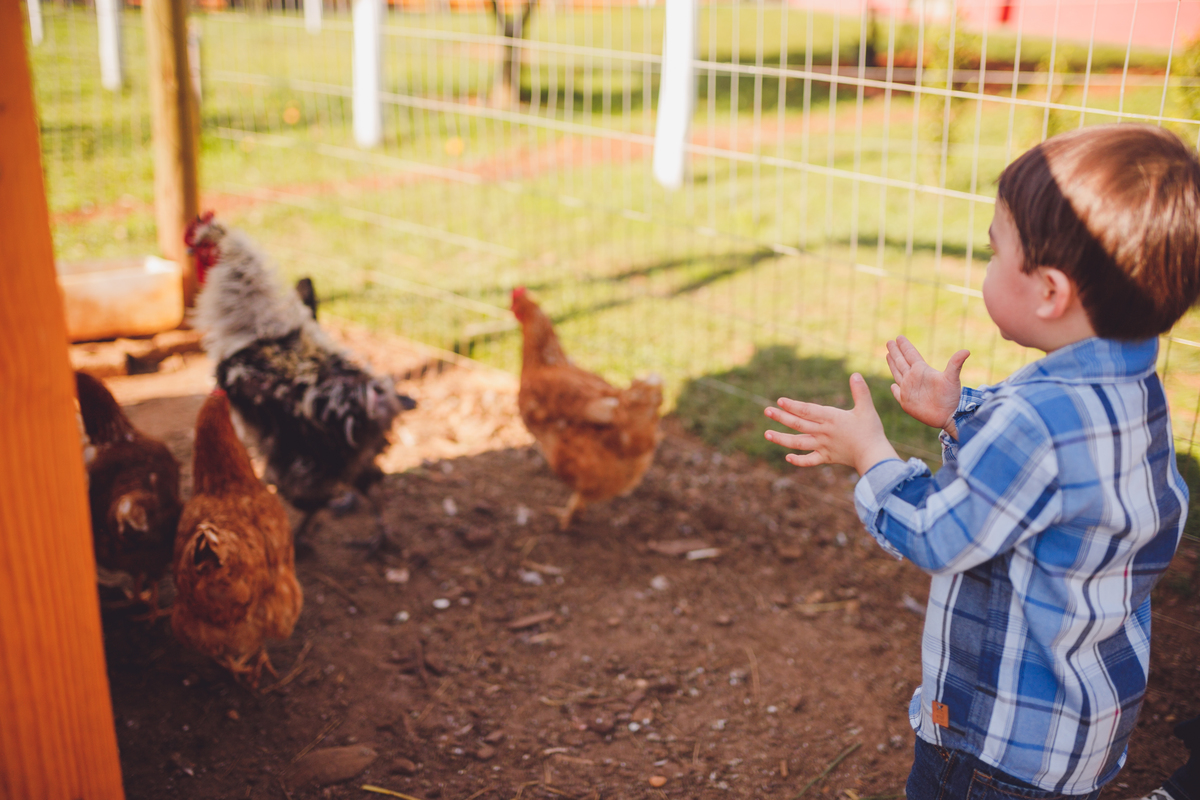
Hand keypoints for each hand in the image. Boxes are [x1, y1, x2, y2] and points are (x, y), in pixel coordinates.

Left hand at [763, 373, 899, 475]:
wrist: (874, 456)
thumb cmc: (871, 431)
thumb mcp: (866, 409)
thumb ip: (860, 392)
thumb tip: (855, 374)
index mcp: (831, 418)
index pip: (808, 411)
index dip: (793, 406)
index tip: (780, 401)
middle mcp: (823, 432)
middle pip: (798, 424)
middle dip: (781, 417)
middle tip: (766, 411)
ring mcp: (823, 446)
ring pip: (798, 442)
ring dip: (781, 439)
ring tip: (767, 434)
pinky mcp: (827, 457)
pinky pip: (810, 460)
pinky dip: (798, 460)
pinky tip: (787, 458)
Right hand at [886, 336, 968, 434]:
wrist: (950, 415)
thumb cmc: (952, 397)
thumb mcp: (952, 378)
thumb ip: (955, 364)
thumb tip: (967, 351)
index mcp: (922, 370)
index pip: (911, 355)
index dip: (904, 346)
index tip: (899, 337)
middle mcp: (914, 378)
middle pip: (901, 362)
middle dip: (895, 352)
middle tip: (890, 341)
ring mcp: (909, 390)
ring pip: (898, 374)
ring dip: (892, 364)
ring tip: (888, 355)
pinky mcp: (906, 402)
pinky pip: (898, 393)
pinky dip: (895, 390)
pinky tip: (893, 385)